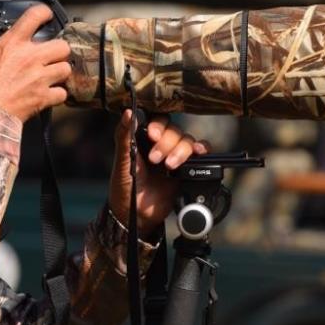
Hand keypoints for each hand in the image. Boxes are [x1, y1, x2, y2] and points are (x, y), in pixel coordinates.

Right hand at [0, 5, 71, 121]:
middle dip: (58, 49)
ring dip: (59, 71)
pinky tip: (48, 94)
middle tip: (49, 55)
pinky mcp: (44, 98)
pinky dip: (57, 94)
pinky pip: (62, 92)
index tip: (45, 16)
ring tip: (51, 75)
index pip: (36, 15)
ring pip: (66, 68)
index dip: (43, 12)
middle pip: (62, 45)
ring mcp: (39, 78)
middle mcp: (30, 58)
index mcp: (11, 44)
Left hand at [109, 110, 209, 238]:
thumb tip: (128, 111)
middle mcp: (163, 144)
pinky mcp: (188, 169)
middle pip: (174, 131)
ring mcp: (176, 156)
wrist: (136, 213)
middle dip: (167, 144)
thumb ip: (124, 136)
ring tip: (169, 167)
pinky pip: (201, 153)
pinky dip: (202, 149)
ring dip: (180, 151)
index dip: (159, 125)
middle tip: (155, 160)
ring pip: (187, 141)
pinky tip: (198, 153)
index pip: (159, 121)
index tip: (153, 136)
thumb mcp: (122, 160)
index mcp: (146, 138)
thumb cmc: (125, 185)